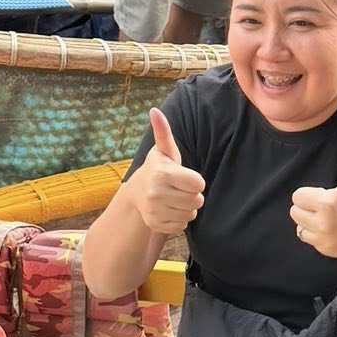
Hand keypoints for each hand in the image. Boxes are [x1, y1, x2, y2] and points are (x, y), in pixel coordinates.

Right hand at [130, 108, 205, 234]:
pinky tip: (169, 209)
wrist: (137, 193)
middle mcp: (156, 194)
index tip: (184, 177)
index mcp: (162, 174)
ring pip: (191, 214)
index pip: (199, 184)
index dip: (195, 181)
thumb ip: (163, 131)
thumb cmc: (158, 168)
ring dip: (187, 207)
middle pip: (197, 201)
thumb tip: (155, 110)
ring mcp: (155, 211)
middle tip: (179, 188)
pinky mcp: (155, 225)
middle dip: (192, 195)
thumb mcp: (164, 151)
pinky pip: (182, 225)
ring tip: (174, 198)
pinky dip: (179, 219)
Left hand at [290, 148, 336, 259]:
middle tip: (325, 206)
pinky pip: (308, 239)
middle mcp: (323, 223)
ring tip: (327, 217)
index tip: (324, 195)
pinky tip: (331, 229)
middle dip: (306, 207)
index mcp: (327, 203)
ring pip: (299, 227)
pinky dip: (315, 234)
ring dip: (308, 221)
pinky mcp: (325, 249)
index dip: (310, 194)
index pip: (298, 196)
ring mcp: (324, 238)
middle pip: (295, 212)